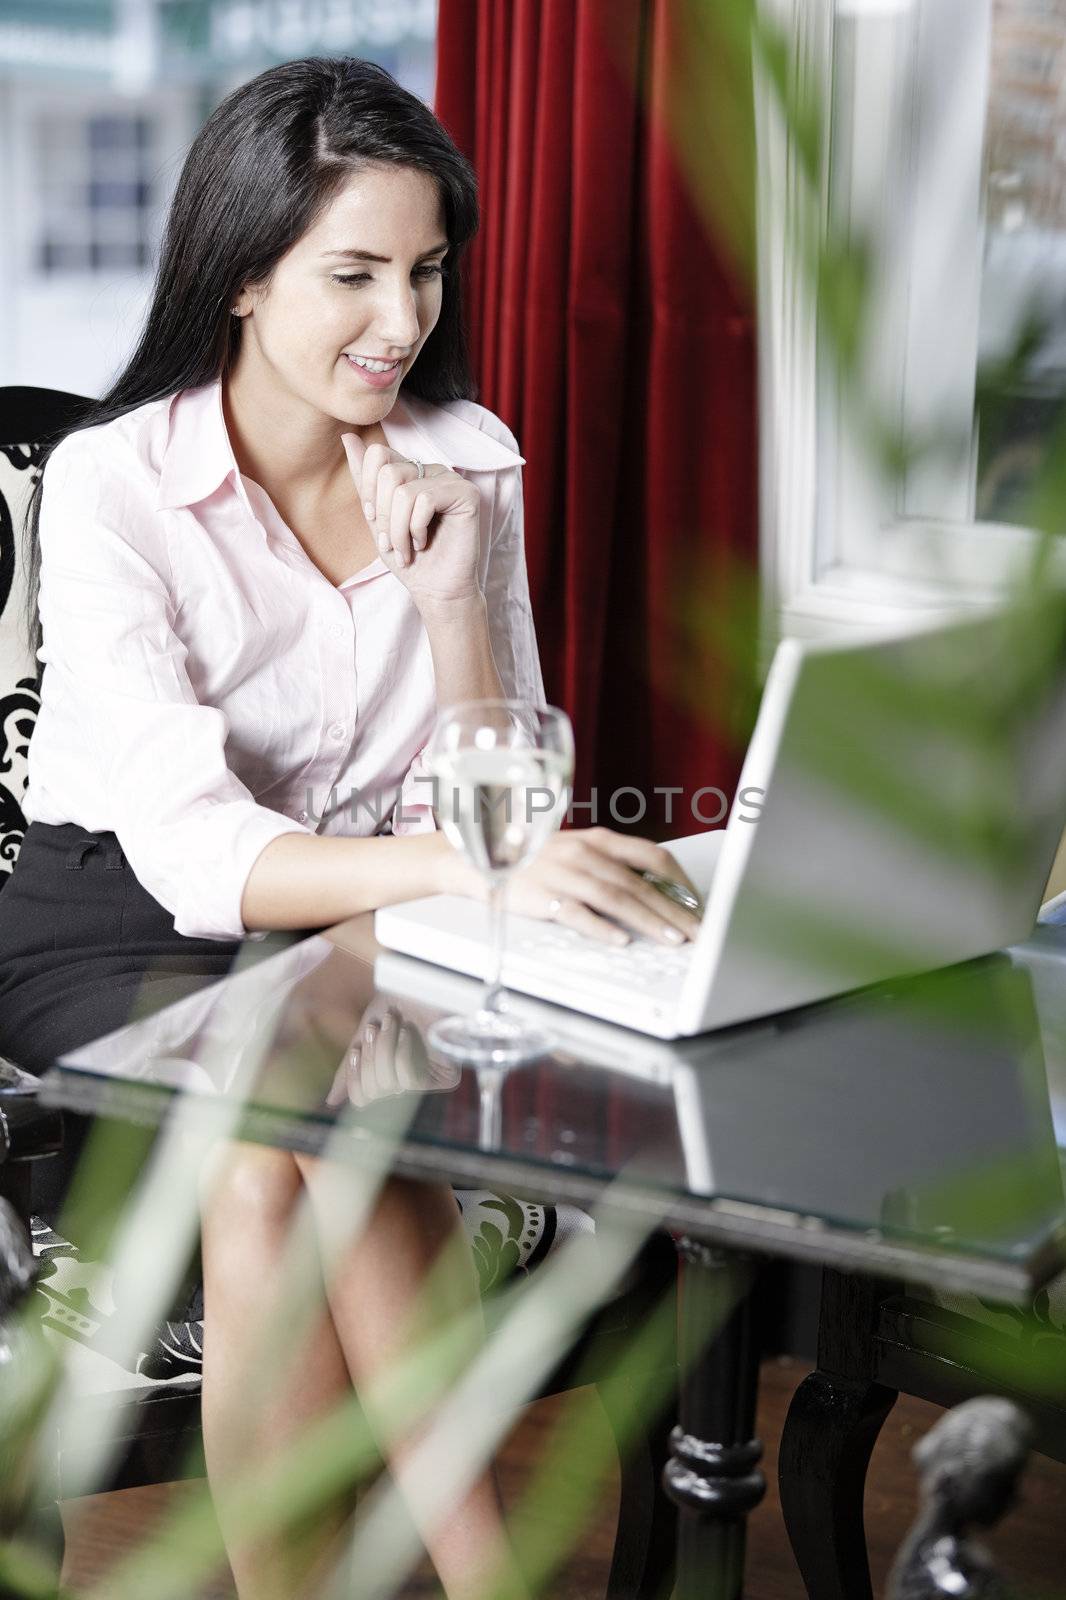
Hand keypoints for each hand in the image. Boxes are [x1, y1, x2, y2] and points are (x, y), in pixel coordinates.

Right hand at [326, 1000, 459, 1108]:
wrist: (418, 981)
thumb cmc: (394, 1005)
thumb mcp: (365, 1038)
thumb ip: (350, 1070)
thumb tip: (331, 1101)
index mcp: (388, 1077)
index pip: (362, 1098)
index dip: (354, 1076)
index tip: (355, 1049)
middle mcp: (409, 1085)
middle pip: (374, 1091)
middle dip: (371, 1055)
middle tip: (376, 1028)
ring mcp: (429, 1082)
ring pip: (390, 1084)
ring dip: (386, 1047)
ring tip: (392, 1022)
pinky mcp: (447, 1078)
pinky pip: (410, 1079)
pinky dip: (403, 1050)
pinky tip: (408, 1031)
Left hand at [341, 433, 483, 608]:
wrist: (435, 590)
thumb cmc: (408, 558)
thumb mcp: (376, 518)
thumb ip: (364, 479)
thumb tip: (347, 435)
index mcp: (410, 472)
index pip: (378, 454)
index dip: (369, 490)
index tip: (374, 520)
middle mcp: (431, 470)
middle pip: (389, 474)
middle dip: (384, 516)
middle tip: (393, 543)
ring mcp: (450, 480)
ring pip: (404, 491)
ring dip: (399, 530)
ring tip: (407, 549)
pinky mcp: (466, 494)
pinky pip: (425, 500)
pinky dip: (417, 529)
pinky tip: (424, 543)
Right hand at [441, 826, 702, 946]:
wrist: (479, 860)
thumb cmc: (534, 859)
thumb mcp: (577, 852)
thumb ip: (611, 866)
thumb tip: (655, 891)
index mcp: (598, 839)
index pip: (652, 856)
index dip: (680, 881)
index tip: (697, 903)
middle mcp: (584, 853)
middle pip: (639, 883)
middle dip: (674, 909)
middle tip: (698, 930)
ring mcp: (563, 874)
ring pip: (616, 898)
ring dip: (649, 921)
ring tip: (672, 939)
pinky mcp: (543, 896)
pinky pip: (577, 914)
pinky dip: (602, 928)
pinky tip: (621, 941)